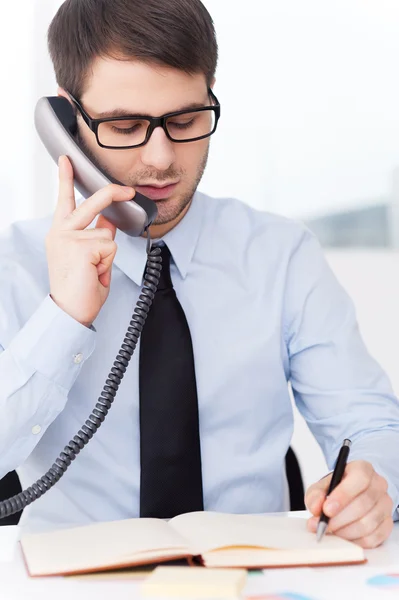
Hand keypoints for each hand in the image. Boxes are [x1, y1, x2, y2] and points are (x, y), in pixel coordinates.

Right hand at [46, 155, 134, 326]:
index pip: (65, 201)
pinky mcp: (81, 246)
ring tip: (93, 272)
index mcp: (59, 234)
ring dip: (107, 256)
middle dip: (112, 194)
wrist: (71, 312)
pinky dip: (108, 263)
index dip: (65, 178)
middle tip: (128, 190)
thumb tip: (109, 222)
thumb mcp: (89, 258)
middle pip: (92, 203)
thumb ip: (96, 236)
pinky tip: (93, 273)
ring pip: (108, 234)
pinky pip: (110, 247)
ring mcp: (69, 238)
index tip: (67, 159)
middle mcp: (60, 232)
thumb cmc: (79, 289)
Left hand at [305, 460, 393, 547]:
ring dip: (345, 531)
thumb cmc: (336, 490)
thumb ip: (316, 495)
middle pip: (363, 504)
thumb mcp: (322, 487)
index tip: (326, 510)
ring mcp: (385, 505)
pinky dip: (354, 540)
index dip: (343, 495)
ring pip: (368, 523)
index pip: (360, 478)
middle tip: (323, 526)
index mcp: (363, 469)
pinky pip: (373, 538)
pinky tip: (342, 536)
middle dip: (339, 519)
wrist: (350, 496)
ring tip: (330, 531)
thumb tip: (316, 508)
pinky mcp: (387, 524)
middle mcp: (378, 485)